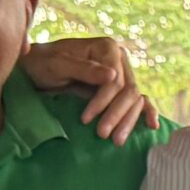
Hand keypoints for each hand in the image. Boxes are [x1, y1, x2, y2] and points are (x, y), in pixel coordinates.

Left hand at [20, 36, 159, 144]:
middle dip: (117, 115)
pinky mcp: (119, 90)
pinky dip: (147, 112)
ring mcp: (122, 74)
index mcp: (107, 48)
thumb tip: (113, 75)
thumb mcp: (57, 65)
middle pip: (129, 91)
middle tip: (102, 135)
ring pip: (135, 100)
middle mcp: (119, 60)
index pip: (115, 80)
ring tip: (116, 141)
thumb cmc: (43, 64)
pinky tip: (152, 125)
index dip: (104, 101)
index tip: (86, 119)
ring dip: (128, 121)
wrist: (37, 70)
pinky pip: (138, 101)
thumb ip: (84, 69)